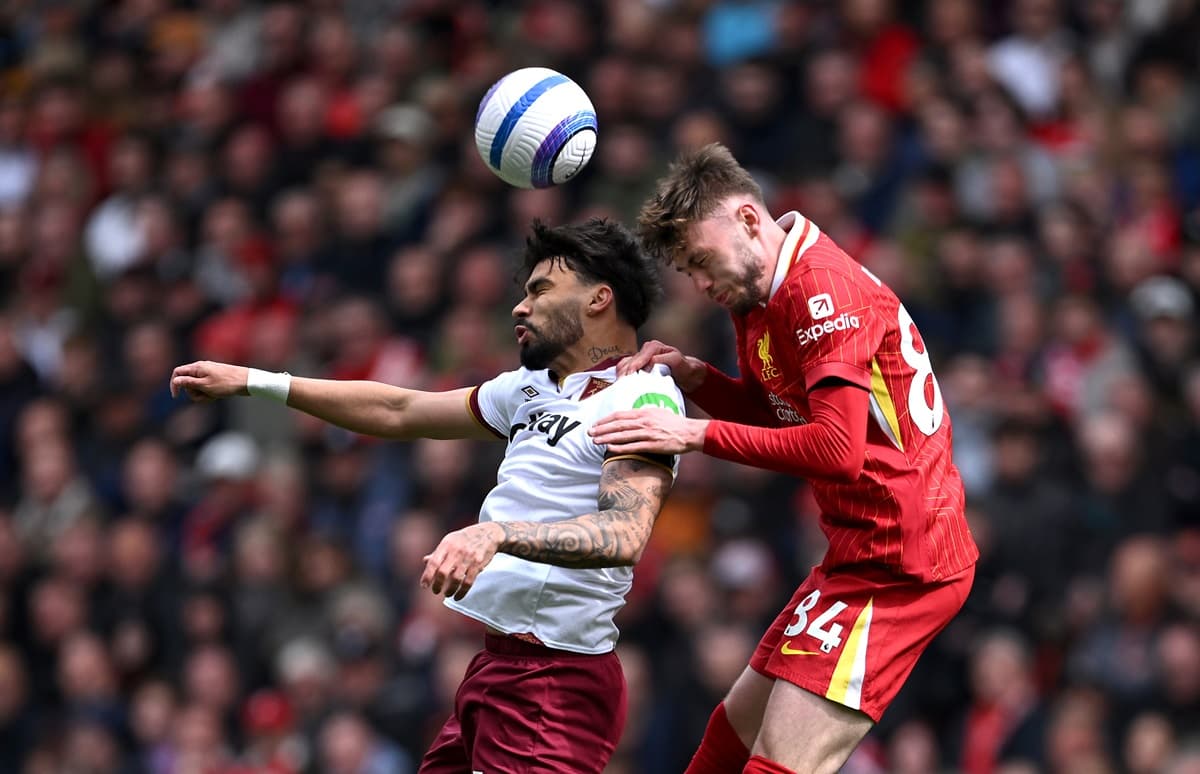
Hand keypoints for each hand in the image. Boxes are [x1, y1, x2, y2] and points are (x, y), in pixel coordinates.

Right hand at [170, 361, 249, 401]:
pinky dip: (209, 394)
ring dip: (202, 395)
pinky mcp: (214, 379)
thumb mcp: (205, 385)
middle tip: (205, 395)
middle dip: (193, 392)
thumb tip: (175, 380)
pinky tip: (217, 396)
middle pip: (187, 382)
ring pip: (197, 387)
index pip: (178, 372)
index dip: (174, 384)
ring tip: (213, 396)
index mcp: (197, 367)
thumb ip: (188, 382)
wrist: (246, 382)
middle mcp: (201, 368)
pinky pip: (205, 388)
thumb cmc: (226, 384)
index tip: (176, 396)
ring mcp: (208, 374)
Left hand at [420, 522, 503, 600]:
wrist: (488, 533)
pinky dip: (462, 592)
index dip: (427, 575)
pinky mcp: (478, 564)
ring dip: (450, 590)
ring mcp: (468, 558)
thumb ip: (438, 552)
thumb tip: (425, 561)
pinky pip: (468, 582)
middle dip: (438, 585)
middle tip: (436, 591)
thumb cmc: (465, 538)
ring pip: (456, 579)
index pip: (434, 562)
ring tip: (447, 594)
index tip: (424, 586)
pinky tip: (457, 596)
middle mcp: (456, 551)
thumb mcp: (450, 541)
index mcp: (446, 544)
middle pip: (443, 572)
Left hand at [590, 408, 707, 454]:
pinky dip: (620, 447)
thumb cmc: (675, 423)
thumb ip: (644, 414)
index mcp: (645, 412)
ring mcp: (648, 433)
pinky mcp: (652, 445)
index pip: (620, 415)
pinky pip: (633, 446)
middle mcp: (644, 421)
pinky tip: (610, 449)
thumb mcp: (659, 412)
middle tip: (590, 433)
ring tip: (595, 441)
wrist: (690, 432)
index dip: (606, 420)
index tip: (596, 424)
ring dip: (607, 438)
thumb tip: (632, 416)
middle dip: (602, 429)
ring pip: (623, 436)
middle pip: (618, 425)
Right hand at [616, 340, 706, 391]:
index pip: (639, 357)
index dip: (633, 367)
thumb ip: (663, 359)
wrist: (687, 375)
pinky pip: (624, 371)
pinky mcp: (637, 367)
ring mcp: (639, 359)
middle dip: (624, 373)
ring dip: (620, 376)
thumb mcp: (676, 361)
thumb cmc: (684, 367)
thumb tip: (649, 362)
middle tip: (620, 385)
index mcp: (653, 347)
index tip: (629, 377)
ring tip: (619, 387)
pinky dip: (621, 378)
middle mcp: (644, 351)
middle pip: (629, 362)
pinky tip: (620, 386)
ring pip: (624, 366)